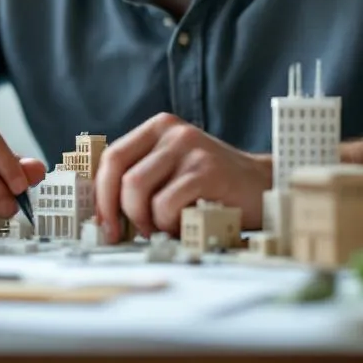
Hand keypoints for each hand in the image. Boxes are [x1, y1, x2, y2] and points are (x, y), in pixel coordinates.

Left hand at [95, 113, 270, 243]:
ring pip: (138, 188)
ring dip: (144, 219)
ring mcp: (191, 149)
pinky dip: (168, 222)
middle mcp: (173, 132)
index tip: (102, 222)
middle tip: (122, 234)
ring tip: (161, 228)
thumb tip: (102, 210)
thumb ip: (143, 178)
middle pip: (120, 172)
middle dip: (114, 209)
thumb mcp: (173, 170)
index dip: (100, 193)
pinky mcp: (207, 171)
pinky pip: (166, 203)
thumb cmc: (212, 186)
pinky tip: (183, 224)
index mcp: (158, 128)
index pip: (112, 157)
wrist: (262, 186)